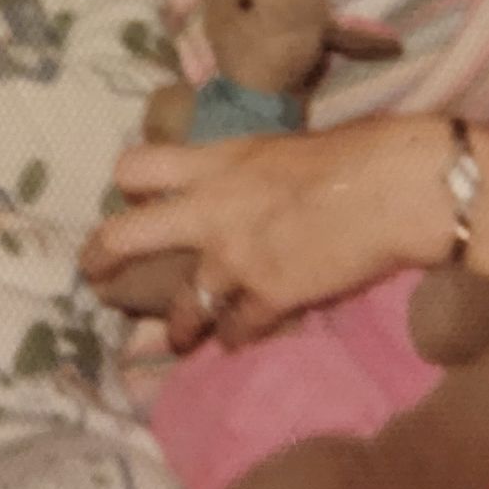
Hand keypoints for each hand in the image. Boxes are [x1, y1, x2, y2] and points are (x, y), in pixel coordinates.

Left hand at [81, 118, 435, 351]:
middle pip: (126, 236)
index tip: (131, 199)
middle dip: (102, 258)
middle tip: (95, 276)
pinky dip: (237, 336)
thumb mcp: (283, 147)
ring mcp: (235, 258)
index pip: (137, 167)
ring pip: (184, 304)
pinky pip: (238, 328)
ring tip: (176, 337)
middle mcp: (209, 211)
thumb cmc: (354, 152)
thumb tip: (252, 184)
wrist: (393, 188)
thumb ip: (251, 170)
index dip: (129, 186)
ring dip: (178, 325)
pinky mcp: (269, 295)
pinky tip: (238, 342)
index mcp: (215, 163)